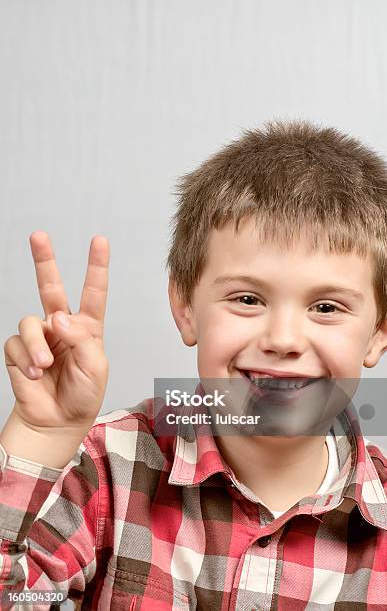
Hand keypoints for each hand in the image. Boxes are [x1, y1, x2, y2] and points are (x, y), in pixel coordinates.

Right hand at [4, 231, 109, 435]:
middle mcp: (61, 326)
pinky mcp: (20, 350)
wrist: (59, 420)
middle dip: (44, 260)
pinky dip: (26, 360)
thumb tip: (58, 316)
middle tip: (39, 236)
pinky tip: (35, 375)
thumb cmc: (84, 393)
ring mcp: (39, 337)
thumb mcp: (95, 366)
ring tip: (45, 366)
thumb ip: (81, 338)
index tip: (99, 241)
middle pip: (50, 286)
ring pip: (31, 321)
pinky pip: (16, 344)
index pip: (93, 292)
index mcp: (87, 326)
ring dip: (38, 345)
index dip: (96, 266)